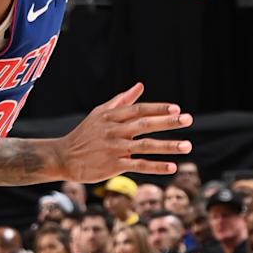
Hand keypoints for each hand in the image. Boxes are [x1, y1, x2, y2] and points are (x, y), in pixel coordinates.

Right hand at [56, 82, 192, 180]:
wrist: (63, 157)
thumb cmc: (85, 133)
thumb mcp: (100, 113)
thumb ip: (122, 100)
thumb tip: (140, 85)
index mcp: (112, 116)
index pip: (139, 109)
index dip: (158, 108)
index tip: (176, 108)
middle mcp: (114, 130)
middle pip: (145, 124)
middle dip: (168, 122)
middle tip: (189, 119)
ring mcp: (114, 148)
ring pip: (145, 146)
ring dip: (168, 146)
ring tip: (187, 146)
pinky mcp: (113, 165)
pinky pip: (138, 165)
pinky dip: (156, 166)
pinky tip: (172, 167)